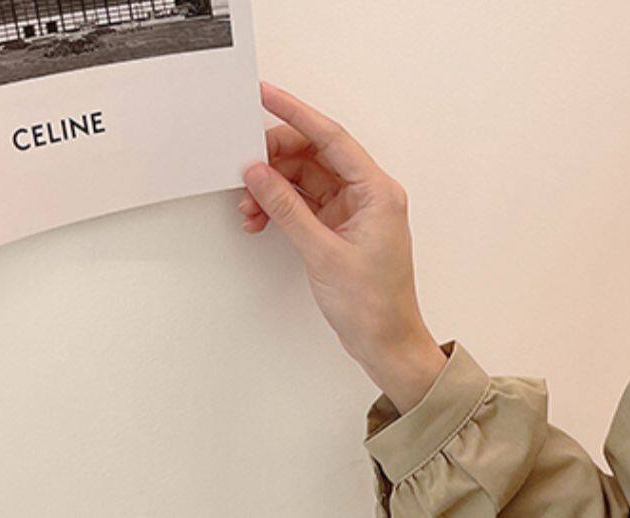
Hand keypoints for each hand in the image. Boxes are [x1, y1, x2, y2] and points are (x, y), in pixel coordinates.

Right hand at [238, 82, 445, 412]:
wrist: (385, 343)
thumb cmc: (373, 305)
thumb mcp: (322, 253)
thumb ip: (287, 208)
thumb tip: (258, 173)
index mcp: (378, 191)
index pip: (332, 137)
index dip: (296, 113)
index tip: (267, 94)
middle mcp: (368, 193)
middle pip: (315, 155)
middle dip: (275, 159)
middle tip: (244, 168)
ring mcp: (354, 209)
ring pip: (305, 179)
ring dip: (273, 188)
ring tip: (249, 207)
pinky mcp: (340, 226)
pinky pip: (304, 202)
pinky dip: (280, 207)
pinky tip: (260, 218)